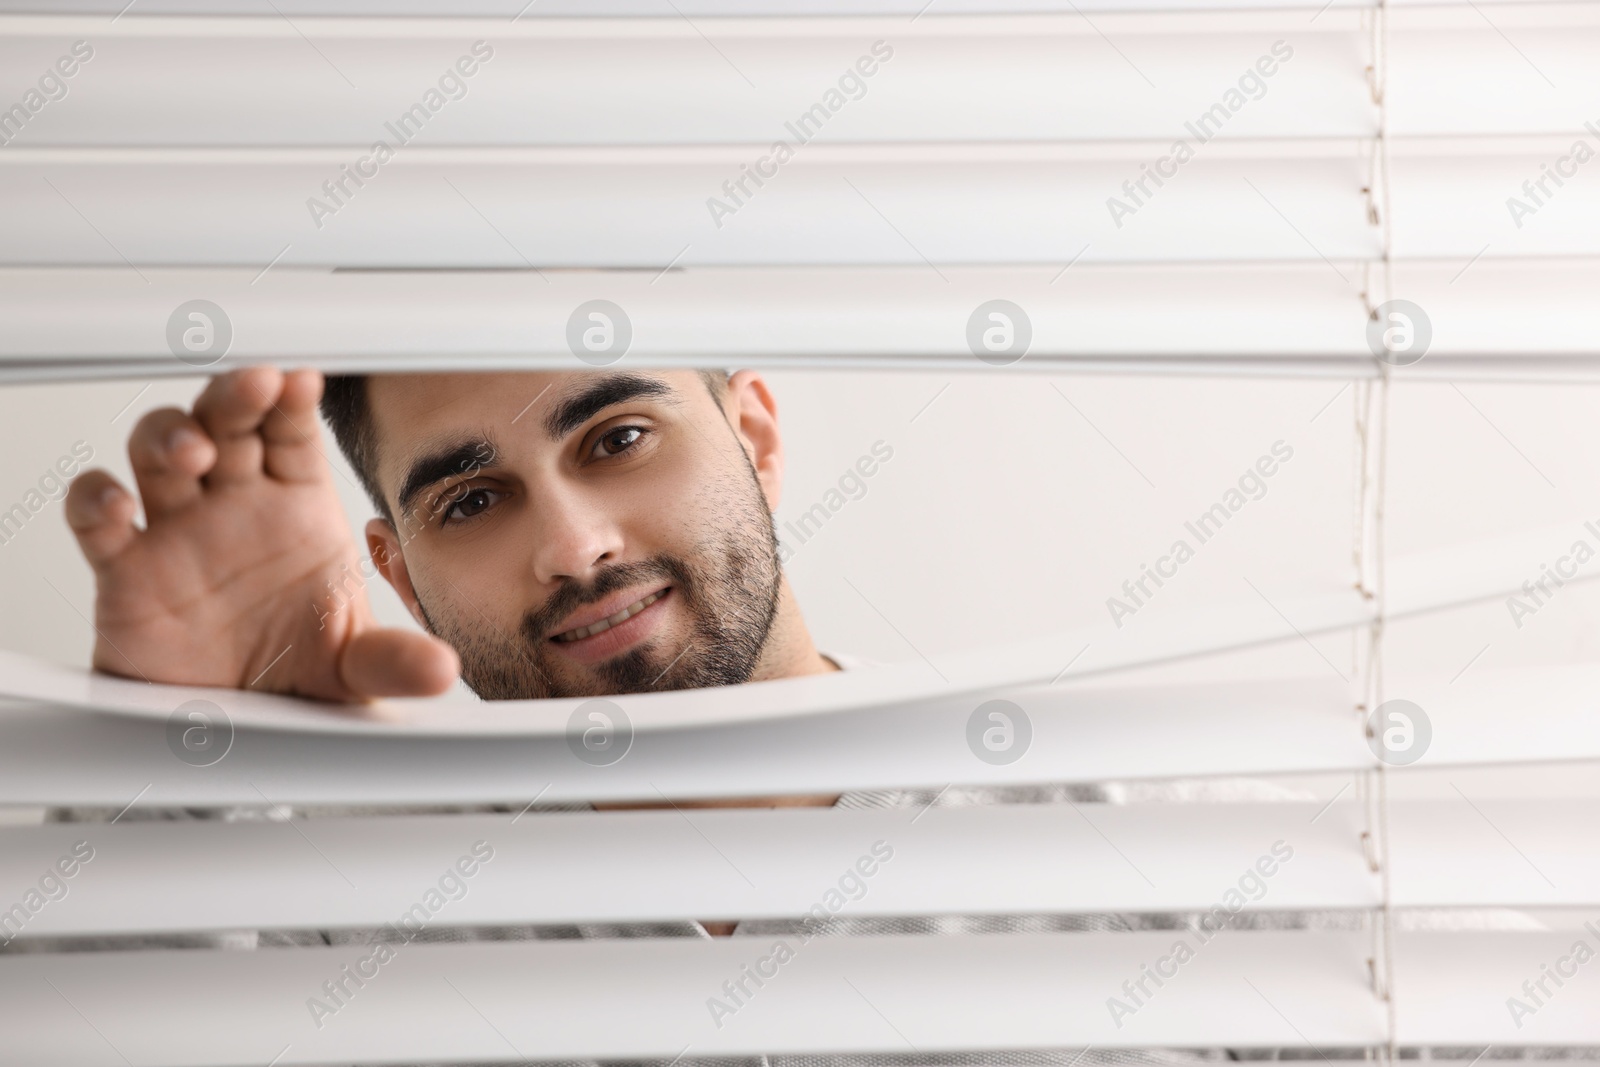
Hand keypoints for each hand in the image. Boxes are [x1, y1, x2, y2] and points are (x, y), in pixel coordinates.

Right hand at [64, 366, 459, 701]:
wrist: (231, 728)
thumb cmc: (293, 672)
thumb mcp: (354, 669)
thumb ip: (393, 661)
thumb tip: (443, 670)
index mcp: (296, 509)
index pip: (293, 437)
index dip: (293, 405)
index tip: (303, 384)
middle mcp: (234, 508)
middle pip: (226, 425)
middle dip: (235, 398)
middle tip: (255, 387)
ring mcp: (177, 532)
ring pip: (159, 453)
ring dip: (169, 436)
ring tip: (194, 452)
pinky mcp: (125, 571)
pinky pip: (97, 518)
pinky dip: (96, 499)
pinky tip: (117, 504)